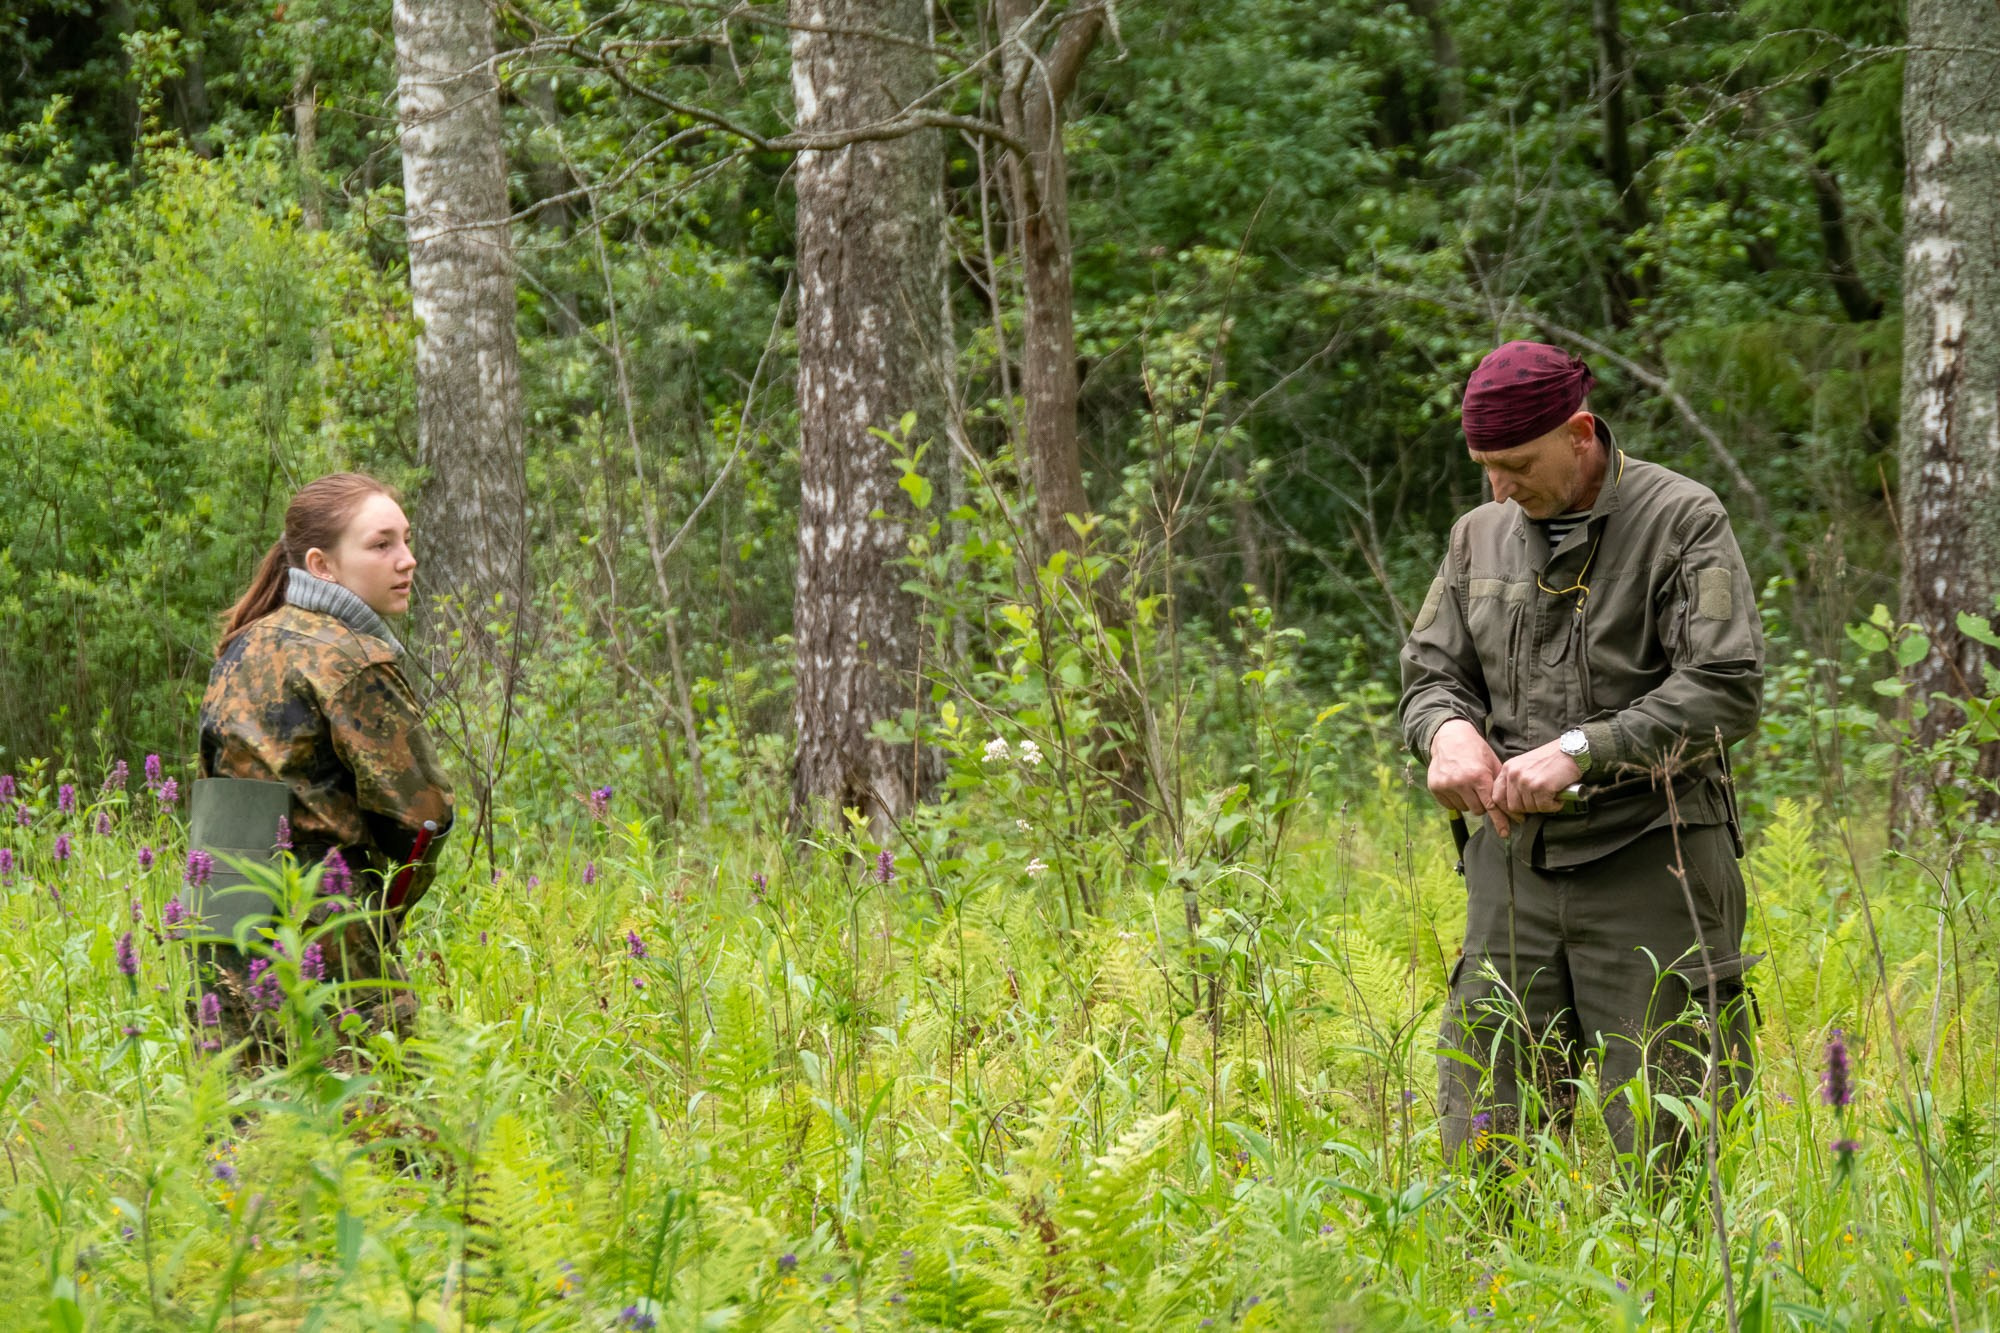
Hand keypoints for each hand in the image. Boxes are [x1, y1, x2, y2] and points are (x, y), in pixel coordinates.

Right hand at [1426, 719, 1507, 834]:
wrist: (1449, 737)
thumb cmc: (1475, 750)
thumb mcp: (1492, 763)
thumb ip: (1500, 785)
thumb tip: (1513, 807)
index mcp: (1479, 776)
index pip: (1492, 806)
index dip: (1500, 820)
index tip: (1505, 833)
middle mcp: (1461, 782)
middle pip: (1478, 810)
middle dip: (1483, 804)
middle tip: (1481, 791)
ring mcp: (1446, 786)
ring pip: (1464, 809)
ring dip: (1469, 802)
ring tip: (1467, 785)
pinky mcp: (1435, 788)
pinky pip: (1451, 805)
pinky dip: (1456, 800)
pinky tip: (1456, 786)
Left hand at [1490, 739, 1582, 823]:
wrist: (1572, 750)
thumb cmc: (1553, 758)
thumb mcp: (1526, 765)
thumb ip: (1517, 780)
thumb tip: (1514, 804)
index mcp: (1508, 768)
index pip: (1497, 796)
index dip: (1506, 810)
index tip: (1517, 815)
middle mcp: (1514, 774)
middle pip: (1513, 806)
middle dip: (1529, 809)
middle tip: (1542, 802)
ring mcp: (1526, 781)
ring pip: (1530, 808)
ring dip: (1544, 806)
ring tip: (1552, 795)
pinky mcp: (1540, 787)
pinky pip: (1545, 807)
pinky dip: (1554, 805)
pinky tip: (1558, 795)